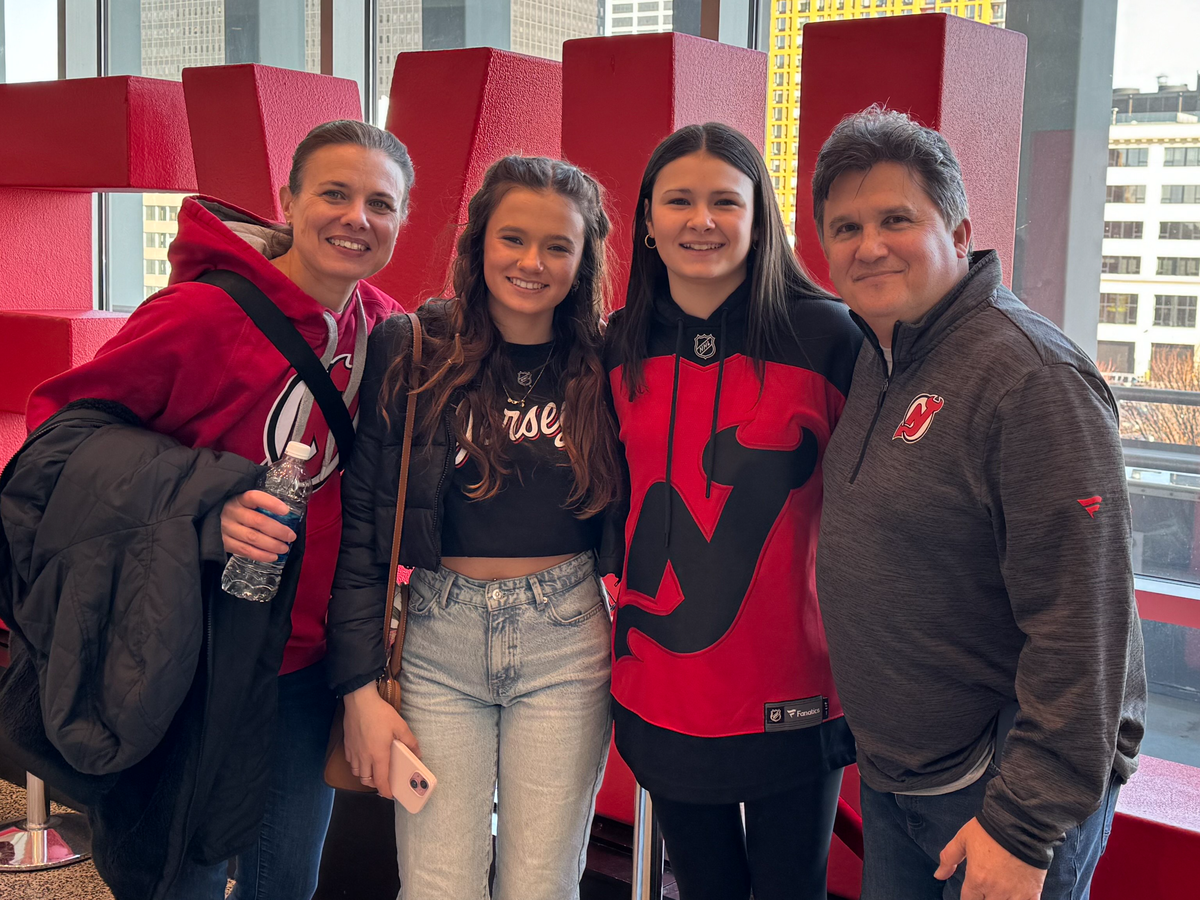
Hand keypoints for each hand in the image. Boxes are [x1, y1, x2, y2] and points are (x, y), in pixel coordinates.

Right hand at [221, 490, 294, 560]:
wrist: (211, 519)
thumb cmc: (236, 510)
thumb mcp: (244, 502)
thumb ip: (261, 505)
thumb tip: (287, 513)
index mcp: (238, 498)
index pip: (254, 497)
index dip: (271, 503)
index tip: (286, 511)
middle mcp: (231, 512)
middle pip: (258, 521)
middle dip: (278, 530)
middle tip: (291, 536)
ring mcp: (226, 528)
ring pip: (252, 538)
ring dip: (272, 545)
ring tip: (284, 548)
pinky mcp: (223, 543)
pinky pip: (245, 550)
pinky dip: (261, 555)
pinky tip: (273, 556)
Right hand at [342, 684, 420, 799]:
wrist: (359, 701)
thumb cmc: (380, 713)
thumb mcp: (400, 726)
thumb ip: (410, 742)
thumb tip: (418, 753)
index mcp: (378, 755)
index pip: (380, 781)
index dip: (385, 791)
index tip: (390, 795)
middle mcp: (364, 757)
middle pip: (366, 780)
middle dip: (375, 784)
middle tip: (383, 781)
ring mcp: (354, 752)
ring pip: (357, 773)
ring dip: (365, 775)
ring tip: (373, 770)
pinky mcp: (347, 745)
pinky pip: (351, 762)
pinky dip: (357, 765)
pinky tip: (363, 757)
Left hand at [935, 817, 1046, 899]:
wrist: (1021, 823)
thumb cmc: (990, 829)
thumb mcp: (963, 839)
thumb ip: (949, 858)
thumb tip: (938, 875)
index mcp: (977, 879)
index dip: (968, 897)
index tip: (971, 893)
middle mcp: (995, 891)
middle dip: (984, 898)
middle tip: (985, 888)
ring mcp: (1015, 894)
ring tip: (999, 891)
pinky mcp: (1033, 892)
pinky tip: (1016, 895)